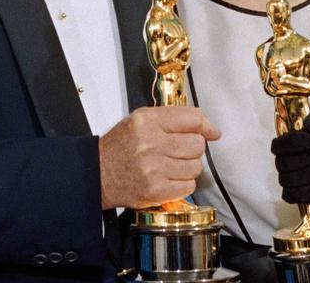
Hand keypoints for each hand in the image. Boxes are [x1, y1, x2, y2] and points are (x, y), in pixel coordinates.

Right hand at [99, 107, 219, 209]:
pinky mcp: (156, 190)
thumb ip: (174, 119)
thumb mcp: (141, 120)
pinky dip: (182, 184)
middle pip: (197, 144)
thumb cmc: (121, 146)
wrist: (98, 174)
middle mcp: (151, 143)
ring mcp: (154, 169)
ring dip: (187, 167)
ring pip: (195, 167)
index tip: (211, 132)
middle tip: (178, 150)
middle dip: (192, 148)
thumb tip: (210, 129)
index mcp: (147, 121)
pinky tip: (168, 178)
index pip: (192, 119)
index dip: (206, 125)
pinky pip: (188, 186)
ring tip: (170, 165)